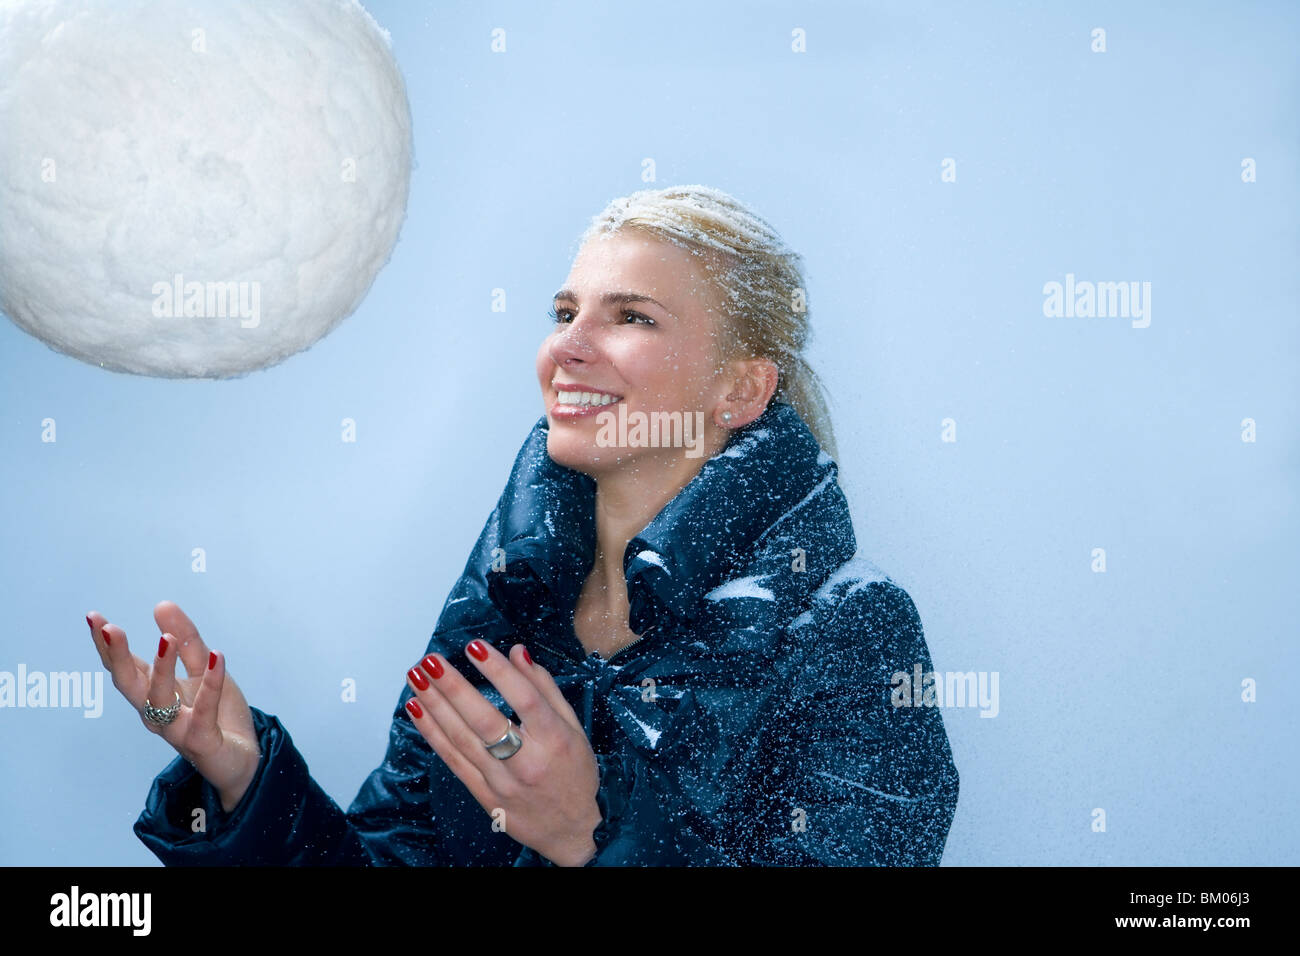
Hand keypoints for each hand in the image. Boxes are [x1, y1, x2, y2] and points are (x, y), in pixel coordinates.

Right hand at [87, 601, 261, 813]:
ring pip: (159, 699)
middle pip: (129, 683)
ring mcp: (176, 728)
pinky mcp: (201, 741)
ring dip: (161, 668)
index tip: (93, 617)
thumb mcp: (203, 669)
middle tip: (109, 628)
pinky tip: (217, 658)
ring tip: (166, 639)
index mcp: (154, 693)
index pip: (124, 667)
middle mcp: (157, 712)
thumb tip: (161, 604)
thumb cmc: (218, 715)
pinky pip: (204, 711)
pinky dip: (212, 684)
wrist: (243, 758)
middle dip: (117, 656)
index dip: (107, 644)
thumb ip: (187, 640)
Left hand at [404, 640, 601, 866]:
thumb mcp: (574, 727)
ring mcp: (503, 782)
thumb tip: (518, 652)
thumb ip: (545, 688)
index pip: (524, 699)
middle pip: (485, 721)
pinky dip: (433, 734)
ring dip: (435, 706)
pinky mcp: (485, 797)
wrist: (574, 830)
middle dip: (454, 688)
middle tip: (432, 661)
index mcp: (555, 739)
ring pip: (463, 740)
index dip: (498, 671)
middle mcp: (527, 762)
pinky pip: (454, 761)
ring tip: (416, 677)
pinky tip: (418, 710)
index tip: (475, 647)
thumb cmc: (576, 773)